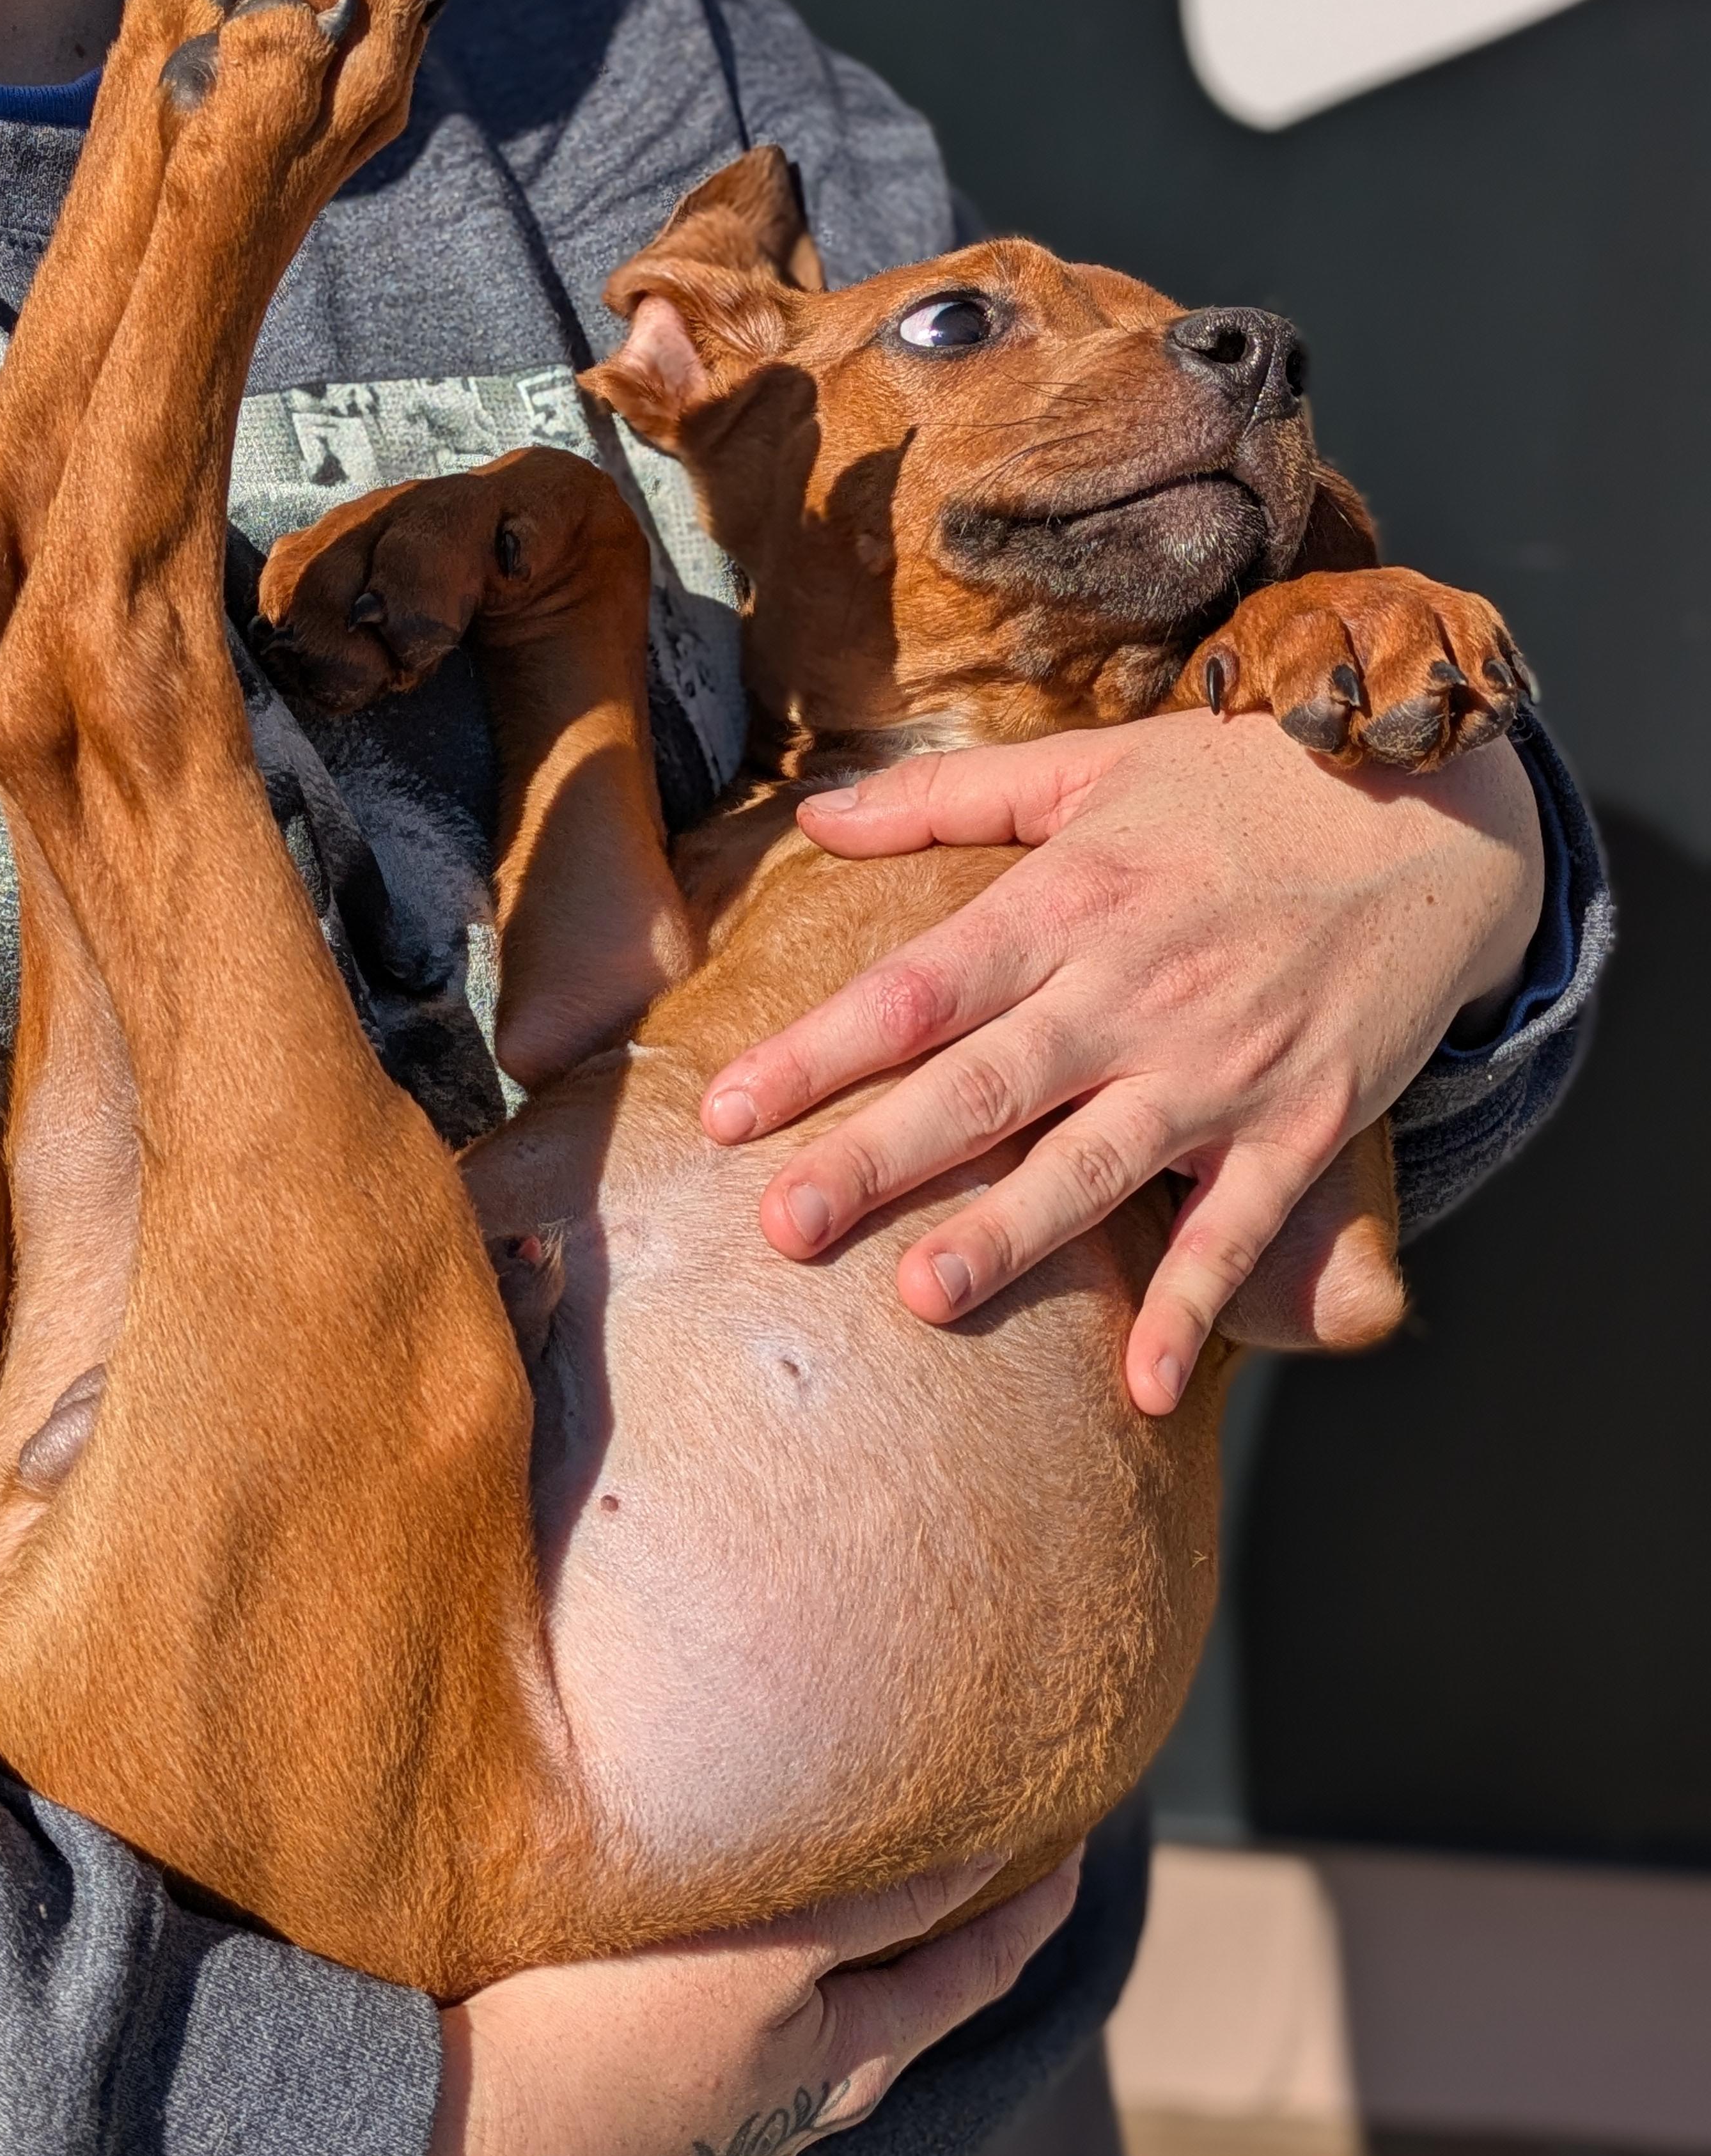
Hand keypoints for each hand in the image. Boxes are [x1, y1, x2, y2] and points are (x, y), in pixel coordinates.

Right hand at [374, 1852, 1081, 2155]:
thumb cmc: (599, 2045)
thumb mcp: (751, 1959)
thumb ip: (860, 1909)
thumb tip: (973, 1858)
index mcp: (830, 2074)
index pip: (963, 1980)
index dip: (1025, 1915)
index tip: (1076, 1856)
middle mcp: (782, 2132)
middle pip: (883, 2033)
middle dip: (925, 1959)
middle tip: (962, 1888)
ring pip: (790, 2073)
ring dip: (819, 2007)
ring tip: (820, 1944)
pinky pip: (705, 2098)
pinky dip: (724, 2047)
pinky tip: (689, 2026)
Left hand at [699, 711, 1543, 1417]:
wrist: (1433, 814)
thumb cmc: (1243, 787)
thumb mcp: (1093, 764)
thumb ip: (947, 795)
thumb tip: (815, 813)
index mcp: (1068, 902)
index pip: (916, 988)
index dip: (816, 1050)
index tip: (723, 1113)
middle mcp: (1132, 991)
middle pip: (983, 1085)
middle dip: (878, 1158)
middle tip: (784, 1226)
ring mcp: (1218, 1068)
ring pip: (1095, 1164)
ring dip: (1012, 1234)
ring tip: (925, 1297)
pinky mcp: (1299, 1125)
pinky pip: (1238, 1233)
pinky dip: (1195, 1311)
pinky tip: (1145, 1390)